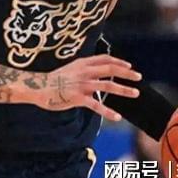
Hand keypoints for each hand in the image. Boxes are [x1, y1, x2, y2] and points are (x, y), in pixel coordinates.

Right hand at [25, 54, 141, 120]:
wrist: (38, 87)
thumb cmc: (54, 79)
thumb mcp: (70, 68)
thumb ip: (84, 68)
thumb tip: (96, 69)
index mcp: (82, 63)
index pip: (105, 59)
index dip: (118, 62)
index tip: (129, 66)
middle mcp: (84, 72)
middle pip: (110, 69)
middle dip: (127, 73)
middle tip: (139, 77)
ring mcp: (82, 84)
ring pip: (108, 85)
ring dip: (124, 90)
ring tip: (135, 93)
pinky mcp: (77, 98)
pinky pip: (96, 105)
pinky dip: (108, 111)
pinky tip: (117, 117)